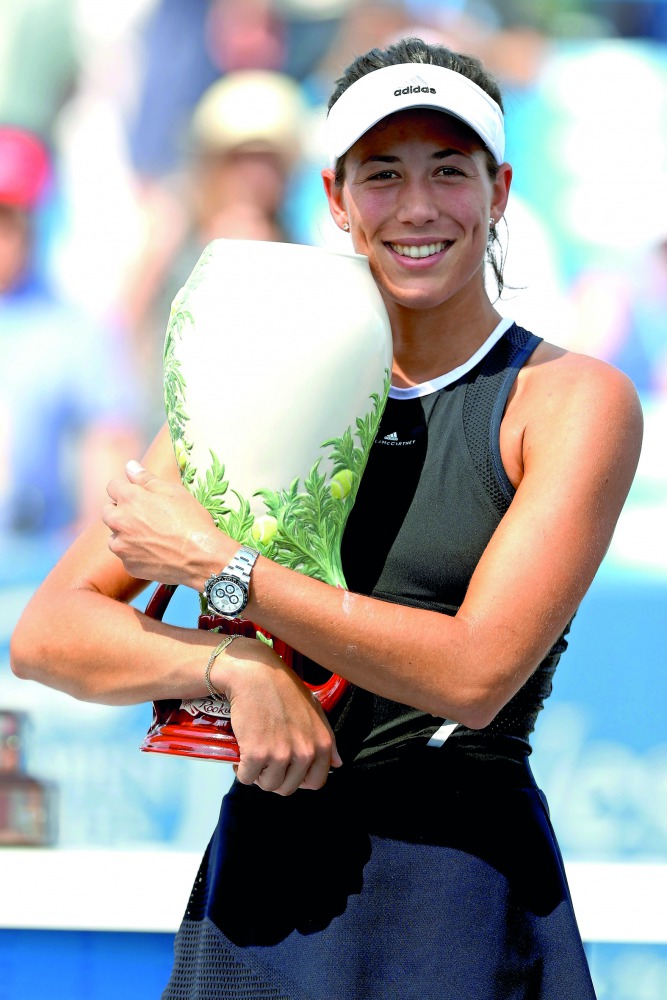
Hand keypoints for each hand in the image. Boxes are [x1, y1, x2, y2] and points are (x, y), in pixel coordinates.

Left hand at [103, 460, 225, 585]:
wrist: (202, 557)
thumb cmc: (191, 521)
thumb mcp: (173, 492)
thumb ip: (146, 478)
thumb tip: (129, 466)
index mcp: (129, 499)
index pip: (112, 486)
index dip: (126, 488)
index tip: (138, 494)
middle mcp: (119, 522)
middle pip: (108, 512)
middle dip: (122, 511)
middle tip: (146, 516)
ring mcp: (122, 546)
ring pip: (114, 536)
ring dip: (125, 533)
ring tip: (150, 536)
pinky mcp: (129, 565)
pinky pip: (125, 555)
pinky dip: (135, 553)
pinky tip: (154, 552)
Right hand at [219, 638, 342, 795]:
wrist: (255, 674)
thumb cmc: (284, 689)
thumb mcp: (315, 710)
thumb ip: (328, 739)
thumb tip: (338, 764)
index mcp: (322, 743)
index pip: (316, 782)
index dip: (298, 779)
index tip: (286, 769)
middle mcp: (305, 752)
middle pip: (288, 788)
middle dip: (274, 778)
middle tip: (265, 761)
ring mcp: (281, 754)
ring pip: (267, 785)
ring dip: (257, 775)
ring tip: (253, 756)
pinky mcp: (257, 754)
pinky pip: (247, 778)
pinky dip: (241, 770)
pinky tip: (240, 755)